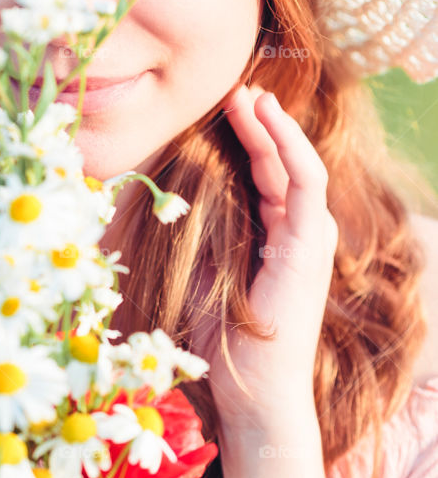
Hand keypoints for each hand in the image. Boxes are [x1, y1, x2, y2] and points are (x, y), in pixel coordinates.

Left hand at [207, 82, 337, 438]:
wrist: (253, 388)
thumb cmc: (223, 344)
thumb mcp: (202, 276)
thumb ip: (198, 238)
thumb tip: (167, 200)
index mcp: (276, 240)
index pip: (266, 177)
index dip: (247, 141)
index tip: (223, 110)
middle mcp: (298, 233)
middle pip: (280, 164)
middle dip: (258, 124)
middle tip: (235, 88)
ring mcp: (309, 237)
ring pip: (296, 164)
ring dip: (273, 126)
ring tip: (249, 95)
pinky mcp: (311, 243)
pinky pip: (306, 181)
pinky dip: (289, 146)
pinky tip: (268, 120)